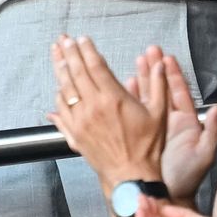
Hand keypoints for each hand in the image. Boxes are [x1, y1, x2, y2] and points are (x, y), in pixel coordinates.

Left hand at [48, 36, 167, 191]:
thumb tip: (160, 66)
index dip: (87, 50)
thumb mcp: (158, 113)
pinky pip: (60, 112)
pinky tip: (56, 90)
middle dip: (69, 53)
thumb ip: (158, 86)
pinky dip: (57, 98)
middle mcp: (93, 107)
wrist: (130, 177)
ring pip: (65, 89)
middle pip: (76, 73)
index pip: (95, 66)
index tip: (82, 39)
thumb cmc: (146, 148)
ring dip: (60, 69)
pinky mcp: (74, 135)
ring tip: (56, 55)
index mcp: (113, 98)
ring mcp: (81, 121)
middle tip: (63, 40)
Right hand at [128, 50, 216, 200]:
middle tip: (149, 51)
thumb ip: (212, 132)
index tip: (167, 57)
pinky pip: (136, 111)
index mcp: (186, 122)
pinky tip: (126, 85)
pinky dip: (131, 97)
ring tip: (137, 60)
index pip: (179, 92)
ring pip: (148, 95)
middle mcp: (170, 120)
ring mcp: (155, 126)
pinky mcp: (141, 133)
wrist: (168, 197)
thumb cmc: (188, 179)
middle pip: (162, 88)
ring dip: (143, 78)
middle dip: (156, 69)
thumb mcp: (204, 155)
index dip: (173, 74)